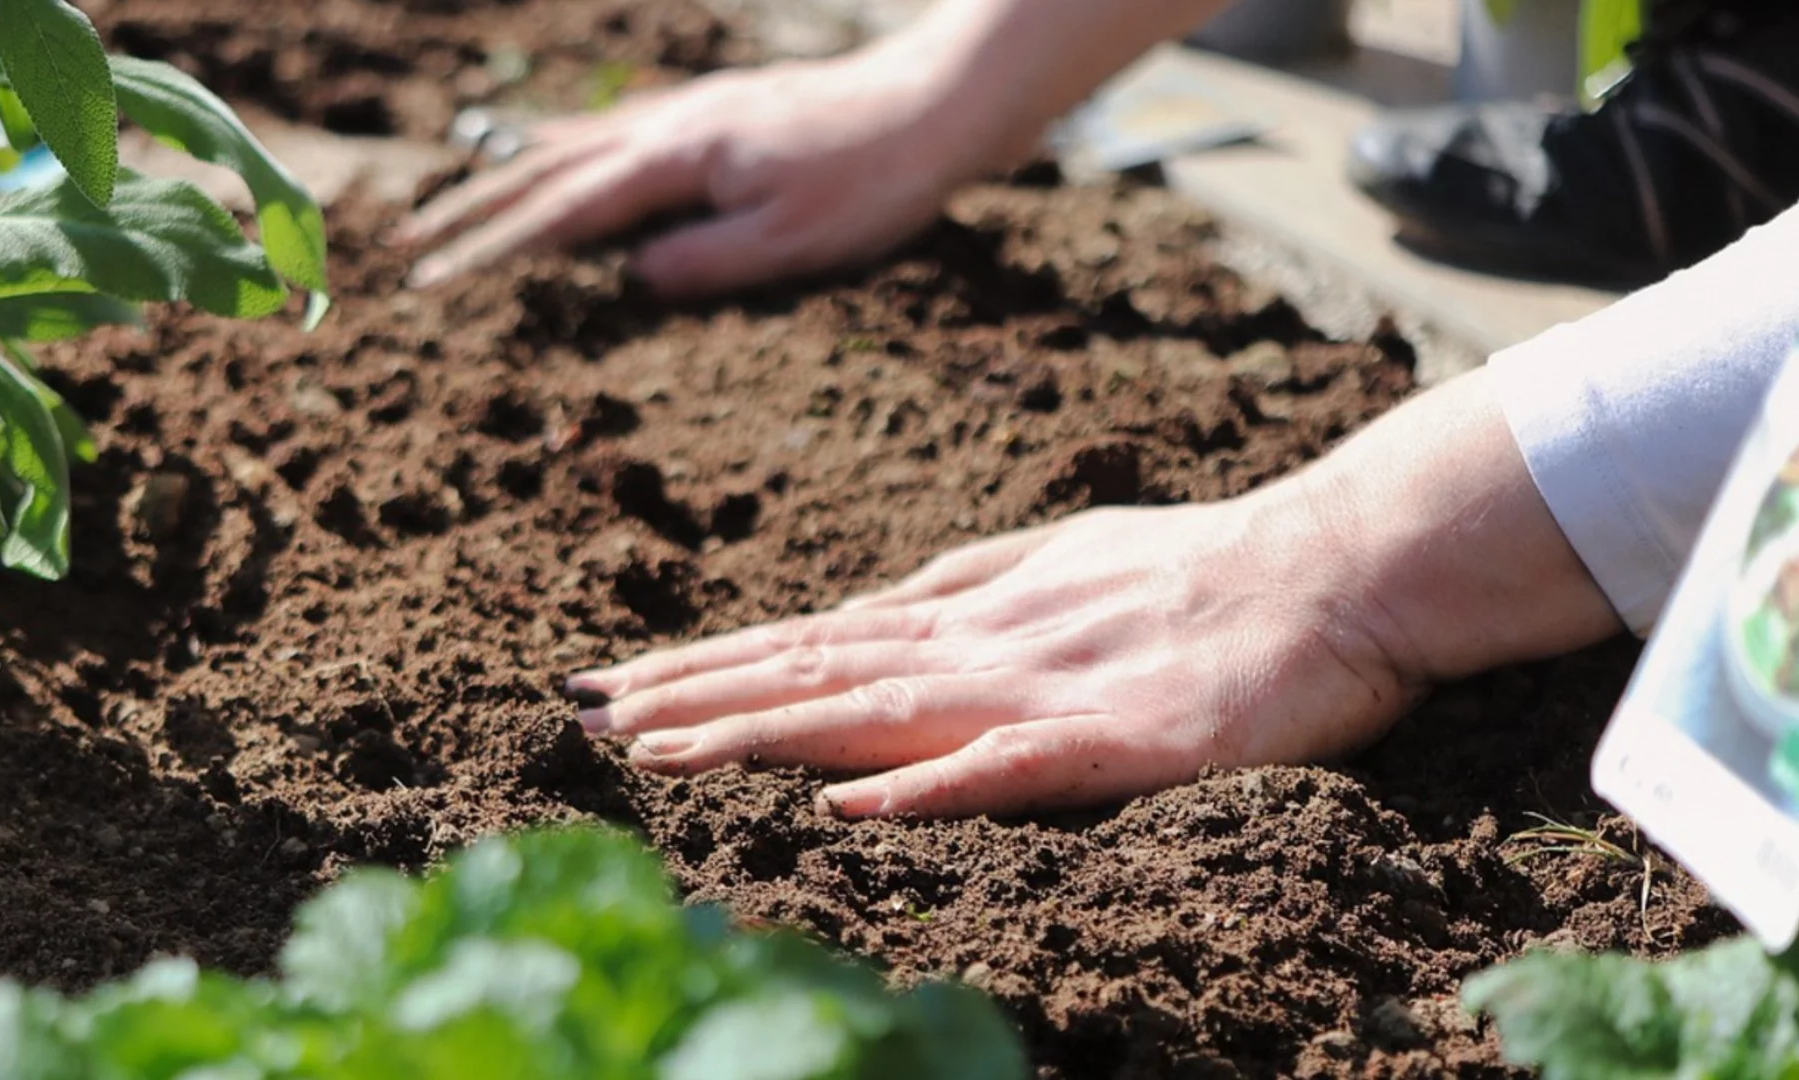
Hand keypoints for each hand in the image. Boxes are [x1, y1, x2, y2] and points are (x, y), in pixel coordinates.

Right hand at [397, 36, 1018, 296]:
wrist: (936, 103)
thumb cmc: (873, 181)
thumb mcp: (791, 242)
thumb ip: (703, 262)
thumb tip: (629, 281)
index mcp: (679, 161)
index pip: (562, 213)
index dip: (493, 249)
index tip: (434, 280)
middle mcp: (672, 125)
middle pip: (547, 169)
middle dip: (474, 210)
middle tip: (409, 243)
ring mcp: (692, 111)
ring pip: (577, 142)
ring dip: (510, 176)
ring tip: (459, 201)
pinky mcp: (717, 111)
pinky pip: (618, 128)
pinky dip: (569, 146)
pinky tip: (562, 154)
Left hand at [568, 489, 1426, 818]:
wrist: (1337, 567)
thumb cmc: (1203, 567)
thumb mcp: (1061, 559)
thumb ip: (966, 584)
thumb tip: (872, 606)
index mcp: (970, 612)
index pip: (809, 641)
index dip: (705, 664)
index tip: (610, 684)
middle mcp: (982, 644)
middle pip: (813, 671)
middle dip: (691, 695)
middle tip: (580, 715)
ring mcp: (1044, 689)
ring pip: (876, 711)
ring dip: (761, 731)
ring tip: (656, 752)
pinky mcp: (1118, 740)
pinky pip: (1008, 765)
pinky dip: (923, 785)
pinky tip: (845, 803)